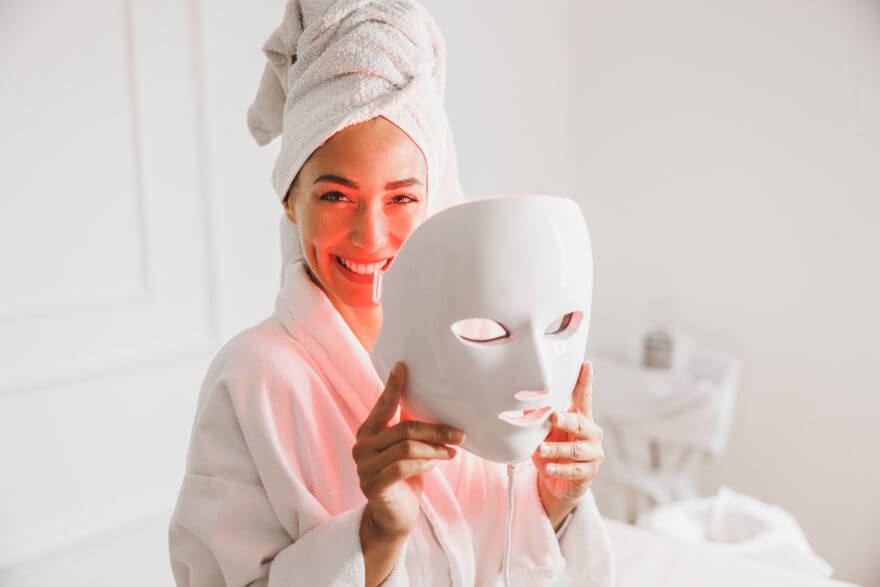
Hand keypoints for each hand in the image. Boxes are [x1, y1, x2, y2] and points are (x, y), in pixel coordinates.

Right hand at [352, 362, 464, 538]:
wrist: (392, 518)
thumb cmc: (403, 478)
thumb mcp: (406, 449)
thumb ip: (410, 426)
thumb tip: (434, 400)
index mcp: (369, 432)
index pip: (382, 405)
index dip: (393, 386)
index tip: (403, 367)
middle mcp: (362, 446)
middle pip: (403, 428)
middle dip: (435, 429)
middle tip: (458, 432)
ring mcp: (364, 467)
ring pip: (406, 448)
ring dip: (434, 448)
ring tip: (451, 451)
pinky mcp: (373, 486)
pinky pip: (402, 467)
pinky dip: (423, 463)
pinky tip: (435, 464)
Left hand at [533, 361, 603, 523]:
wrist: (559, 482)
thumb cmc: (553, 451)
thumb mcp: (544, 433)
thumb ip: (538, 418)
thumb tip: (521, 402)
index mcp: (581, 417)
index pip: (583, 397)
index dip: (585, 381)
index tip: (585, 365)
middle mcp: (591, 433)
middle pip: (580, 423)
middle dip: (566, 420)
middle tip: (553, 417)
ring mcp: (593, 453)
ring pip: (574, 449)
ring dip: (555, 449)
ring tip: (540, 449)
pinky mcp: (589, 472)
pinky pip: (574, 470)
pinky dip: (559, 469)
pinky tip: (548, 468)